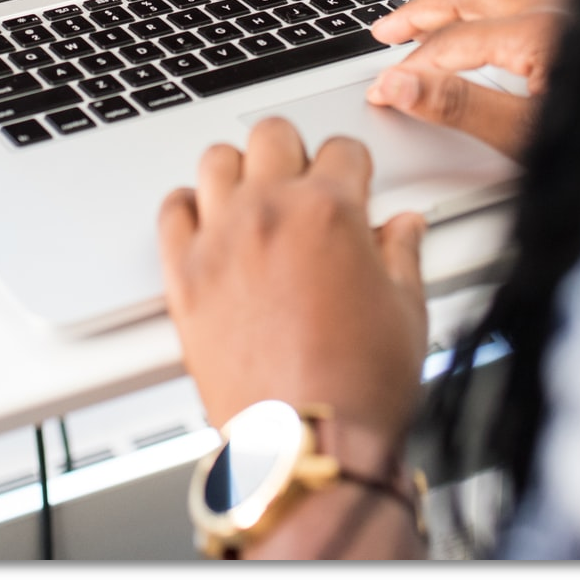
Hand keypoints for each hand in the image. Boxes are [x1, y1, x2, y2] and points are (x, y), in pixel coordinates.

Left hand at [158, 118, 427, 454]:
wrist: (307, 445)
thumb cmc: (358, 389)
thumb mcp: (407, 312)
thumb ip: (403, 255)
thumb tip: (405, 227)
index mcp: (331, 212)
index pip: (341, 148)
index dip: (352, 167)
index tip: (350, 184)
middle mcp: (270, 213)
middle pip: (272, 135)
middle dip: (293, 152)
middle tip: (302, 184)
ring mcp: (220, 240)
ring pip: (216, 159)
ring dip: (239, 171)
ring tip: (254, 198)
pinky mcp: (183, 275)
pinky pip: (172, 211)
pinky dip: (188, 209)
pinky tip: (208, 226)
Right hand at [364, 0, 570, 157]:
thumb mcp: (524, 133)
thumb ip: (458, 105)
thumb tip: (398, 85)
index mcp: (541, 32)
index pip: (453, 42)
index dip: (411, 67)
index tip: (382, 90)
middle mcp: (558, 11)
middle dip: (420, 14)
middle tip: (384, 31)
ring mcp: (574, 16)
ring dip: (450, 10)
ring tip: (419, 27)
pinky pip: (519, 8)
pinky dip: (481, 17)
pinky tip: (473, 35)